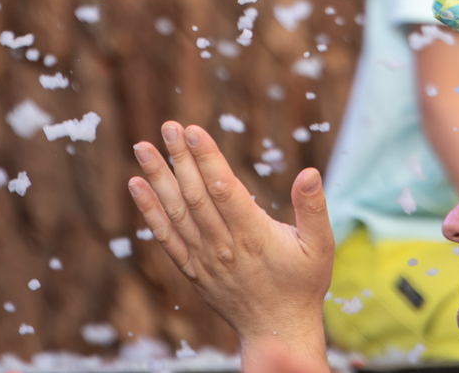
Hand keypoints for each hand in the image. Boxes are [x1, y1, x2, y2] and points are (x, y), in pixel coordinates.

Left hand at [128, 121, 332, 372]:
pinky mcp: (192, 269)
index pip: (224, 189)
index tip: (193, 131)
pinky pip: (166, 237)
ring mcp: (204, 259)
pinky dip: (149, 211)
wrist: (276, 331)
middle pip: (196, 195)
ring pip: (177, 212)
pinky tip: (137, 185)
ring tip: (142, 147)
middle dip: (180, 158)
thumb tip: (309, 172)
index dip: (207, 158)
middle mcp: (223, 246)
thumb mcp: (321, 246)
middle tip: (168, 126)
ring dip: (158, 178)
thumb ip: (313, 208)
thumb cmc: (302, 284)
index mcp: (253, 236)